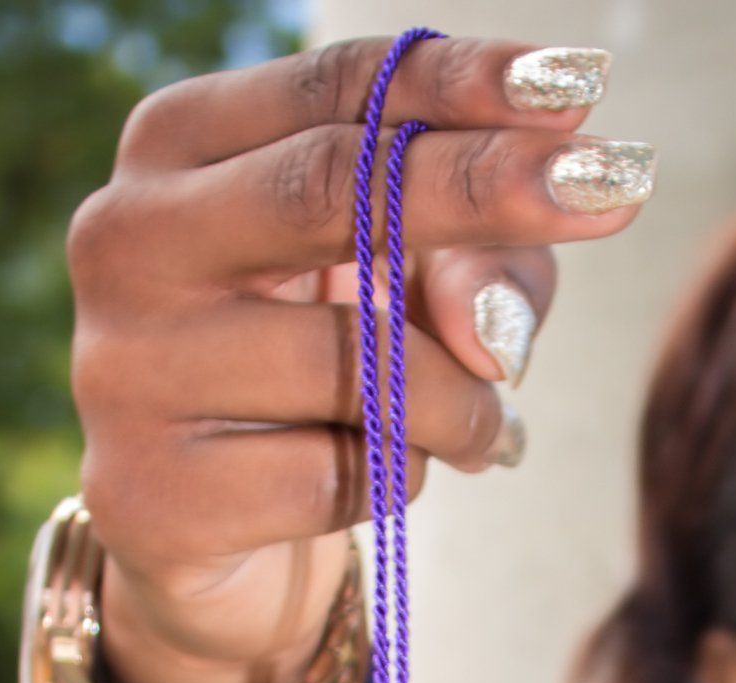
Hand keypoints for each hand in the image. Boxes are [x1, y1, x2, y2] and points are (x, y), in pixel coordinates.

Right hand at [62, 35, 652, 682]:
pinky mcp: (152, 497)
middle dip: (484, 188)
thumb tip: (492, 328)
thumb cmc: (323, 383)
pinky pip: (337, 480)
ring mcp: (126, 369)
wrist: (208, 545)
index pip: (334, 91)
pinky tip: (380, 481)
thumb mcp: (414, 293)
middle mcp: (128, 240)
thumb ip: (481, 263)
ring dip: (461, 404)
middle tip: (609, 191)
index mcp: (177, 150)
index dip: (463, 85)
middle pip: (330, 187)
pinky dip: (398, 483)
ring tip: (483, 431)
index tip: (582, 87)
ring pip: (355, 363)